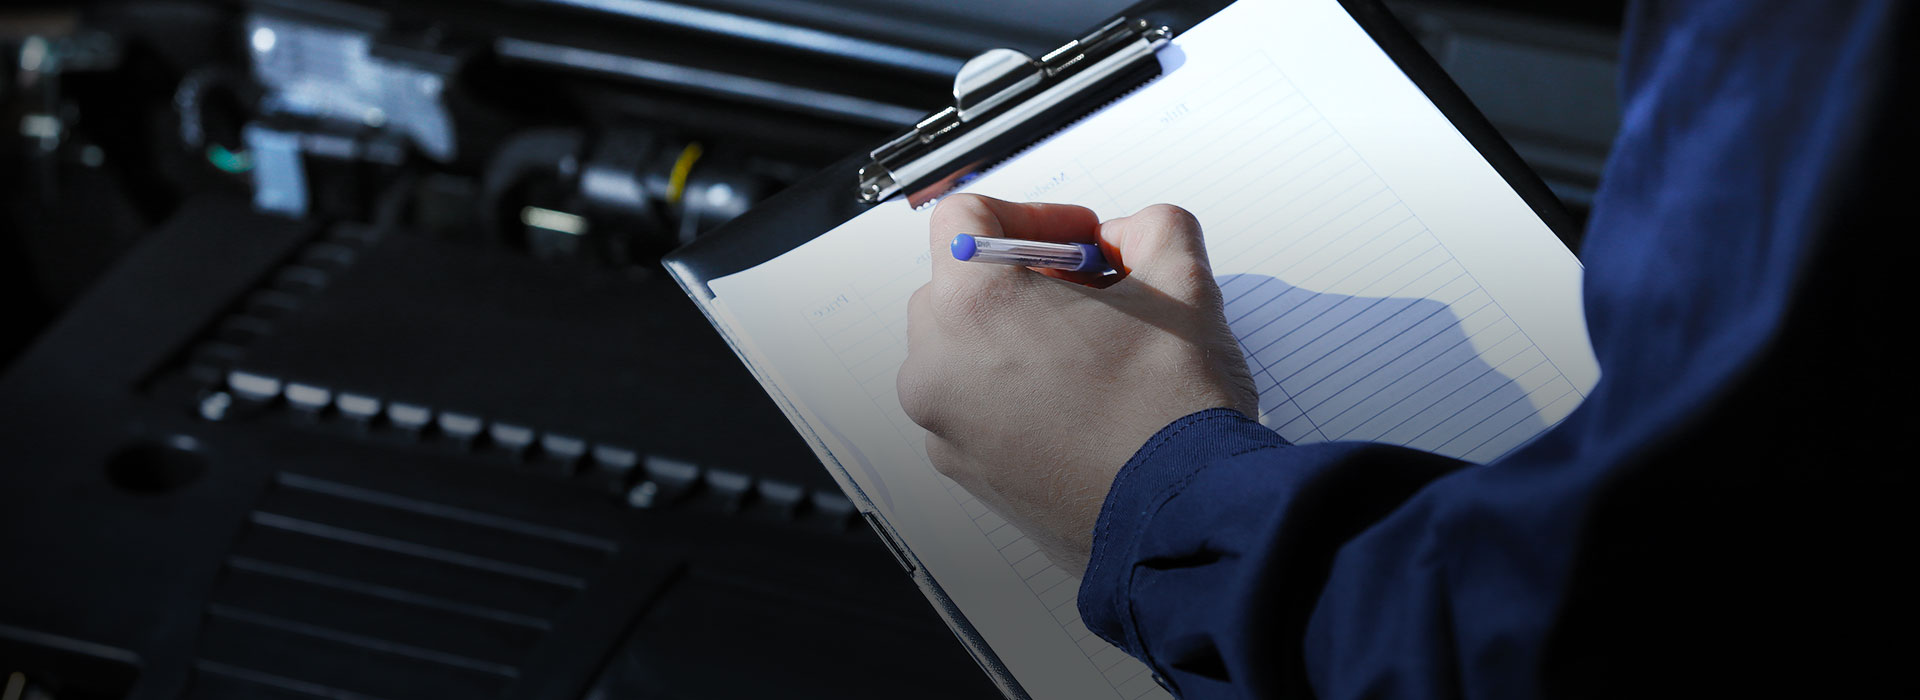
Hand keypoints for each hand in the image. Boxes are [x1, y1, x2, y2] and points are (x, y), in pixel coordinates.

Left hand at [898, 194, 1256, 575]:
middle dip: (1026, 277)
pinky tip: (1078, 404)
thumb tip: (1130, 236)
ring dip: (1017, 336)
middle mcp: (935, 367)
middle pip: (959, 285)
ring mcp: (943, 427)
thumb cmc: (1170, 411)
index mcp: (970, 308)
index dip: (1035, 213)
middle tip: (1093, 292)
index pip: (967, 218)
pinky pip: (973, 407)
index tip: (1081, 240)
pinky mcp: (965, 472)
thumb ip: (1153, 228)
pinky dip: (1013, 392)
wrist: (1180, 520)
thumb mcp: (1182, 283)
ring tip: (1089, 351)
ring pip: (963, 350)